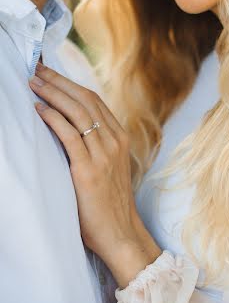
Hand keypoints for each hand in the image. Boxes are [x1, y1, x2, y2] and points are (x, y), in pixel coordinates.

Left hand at [30, 63, 160, 286]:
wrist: (120, 232)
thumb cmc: (109, 204)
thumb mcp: (107, 169)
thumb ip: (95, 148)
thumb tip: (67, 130)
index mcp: (120, 139)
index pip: (94, 101)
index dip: (71, 84)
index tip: (51, 73)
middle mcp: (114, 142)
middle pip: (85, 100)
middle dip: (59, 81)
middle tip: (37, 69)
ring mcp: (104, 155)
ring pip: (78, 113)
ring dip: (53, 94)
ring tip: (33, 83)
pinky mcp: (89, 170)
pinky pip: (70, 136)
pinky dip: (54, 119)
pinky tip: (40, 109)